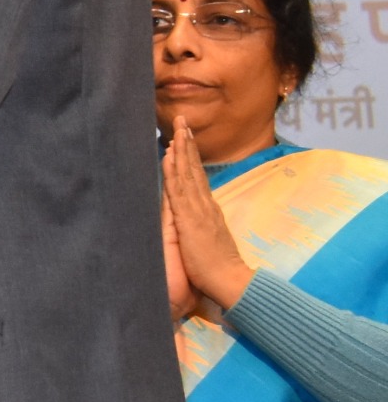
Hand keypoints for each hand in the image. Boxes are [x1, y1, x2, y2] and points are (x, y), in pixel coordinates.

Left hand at [162, 119, 253, 313]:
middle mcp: (205, 205)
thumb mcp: (208, 241)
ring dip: (181, 149)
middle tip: (181, 120)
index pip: (197, 178)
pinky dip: (175, 170)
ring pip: (187, 173)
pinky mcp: (190, 218)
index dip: (191, 158)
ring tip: (177, 128)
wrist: (229, 281)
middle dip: (187, 143)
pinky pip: (180, 189)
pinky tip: (170, 156)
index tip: (185, 138)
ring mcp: (198, 210)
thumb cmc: (218, 268)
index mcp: (208, 211)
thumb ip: (203, 228)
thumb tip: (198, 221)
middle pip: (194, 168)